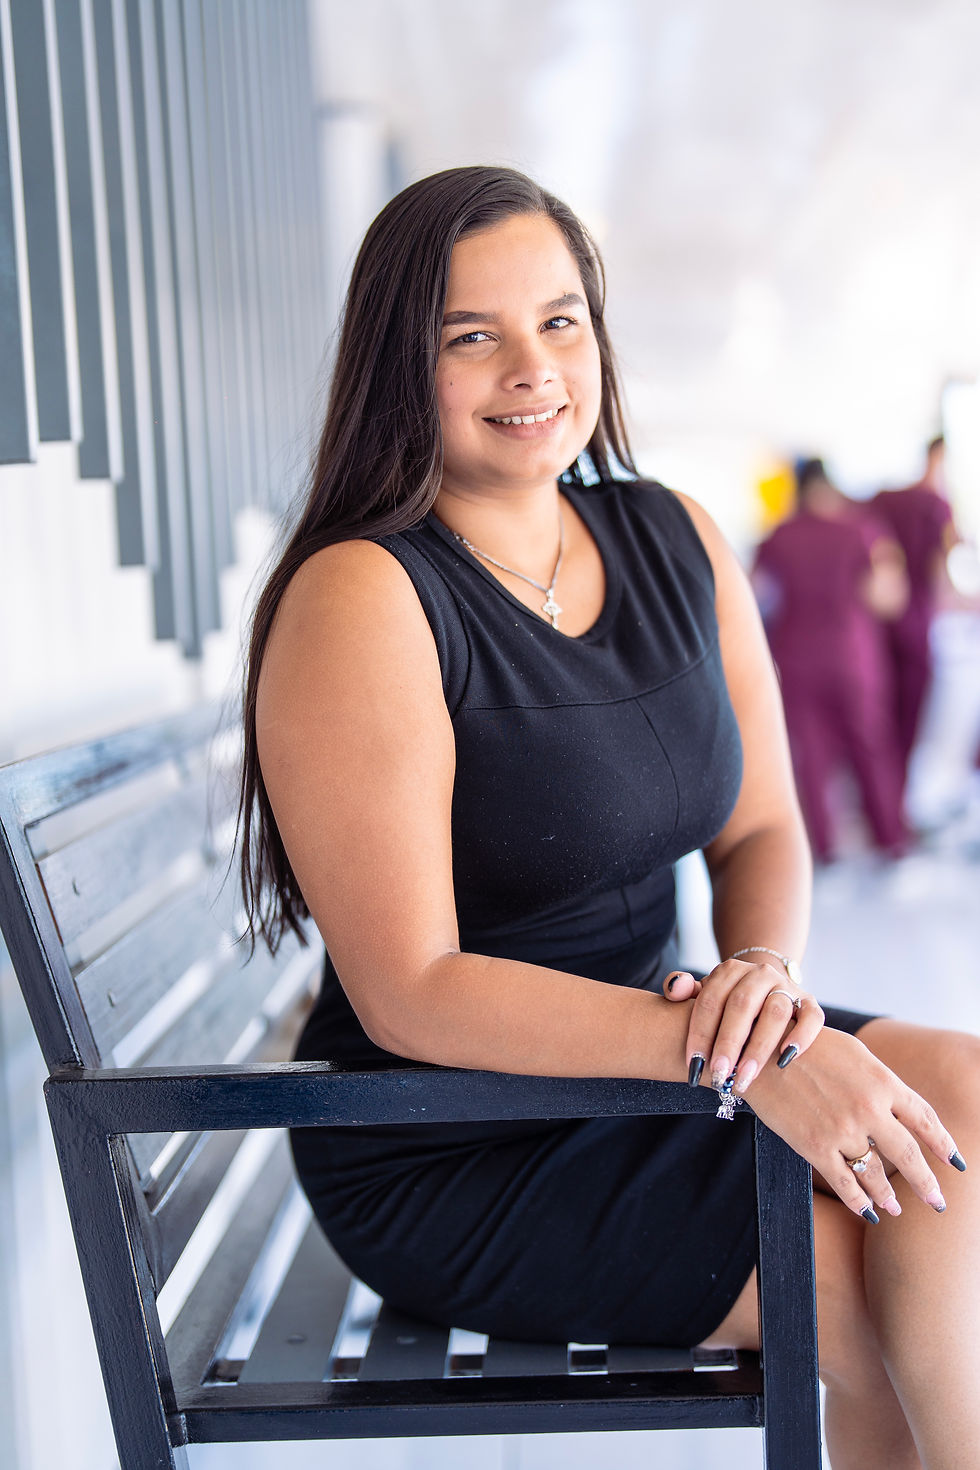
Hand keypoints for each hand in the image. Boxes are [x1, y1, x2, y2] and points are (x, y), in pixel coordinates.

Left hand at [662, 958, 823, 1092]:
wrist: (766, 991)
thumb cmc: (727, 1003)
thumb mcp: (704, 994)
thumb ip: (682, 989)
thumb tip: (675, 989)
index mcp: (730, 971)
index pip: (711, 1000)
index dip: (700, 1033)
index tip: (693, 1064)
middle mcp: (760, 974)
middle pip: (742, 1005)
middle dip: (728, 1043)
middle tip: (719, 1075)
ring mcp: (787, 987)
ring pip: (775, 1012)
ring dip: (759, 1047)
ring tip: (744, 1077)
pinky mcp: (809, 1003)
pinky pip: (811, 1017)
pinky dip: (801, 1037)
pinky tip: (785, 1060)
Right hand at [748, 1026, 961, 1221]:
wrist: (757, 1050)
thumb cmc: (805, 1044)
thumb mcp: (854, 1051)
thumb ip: (881, 1080)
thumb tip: (902, 1107)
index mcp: (883, 1081)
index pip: (925, 1119)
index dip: (944, 1144)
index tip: (956, 1162)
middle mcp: (869, 1109)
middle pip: (909, 1155)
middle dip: (927, 1183)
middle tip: (938, 1201)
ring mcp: (843, 1130)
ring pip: (877, 1174)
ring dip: (890, 1196)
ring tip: (897, 1208)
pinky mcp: (815, 1147)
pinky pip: (845, 1184)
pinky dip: (860, 1202)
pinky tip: (868, 1211)